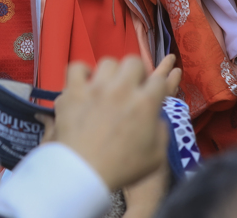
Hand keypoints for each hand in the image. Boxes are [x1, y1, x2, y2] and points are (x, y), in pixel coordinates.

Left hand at [48, 56, 170, 191]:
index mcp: (145, 103)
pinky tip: (85, 84)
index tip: (151, 96)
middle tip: (131, 87)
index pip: (159, 80)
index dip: (157, 88)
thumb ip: (162, 132)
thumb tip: (156, 118)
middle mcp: (122, 89)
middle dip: (136, 73)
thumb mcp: (156, 156)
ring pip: (108, 62)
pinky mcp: (74, 92)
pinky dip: (81, 74)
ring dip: (110, 73)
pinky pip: (77, 68)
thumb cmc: (121, 169)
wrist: (83, 174)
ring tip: (107, 86)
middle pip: (134, 62)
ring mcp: (96, 88)